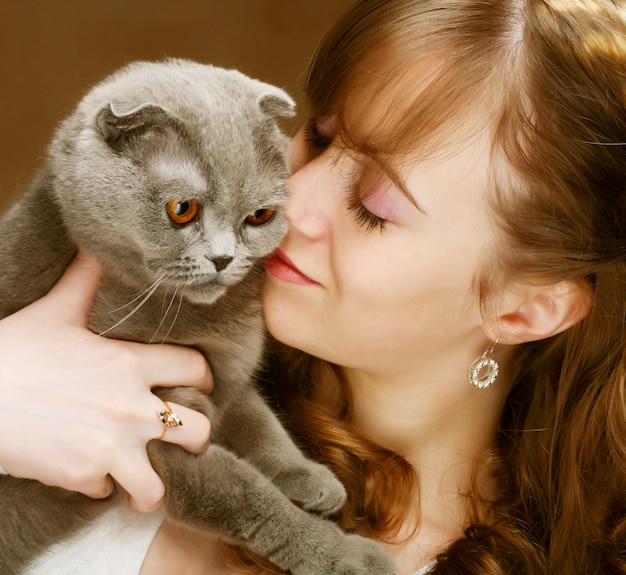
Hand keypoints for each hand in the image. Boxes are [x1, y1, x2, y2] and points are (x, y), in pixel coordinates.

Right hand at [0, 253, 211, 511]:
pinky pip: (110, 492)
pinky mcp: (83, 476)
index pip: (195, 368)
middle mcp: (131, 407)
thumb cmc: (12, 352)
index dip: (203, 377)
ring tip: (148, 479)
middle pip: (197, 429)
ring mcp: (111, 447)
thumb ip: (85, 282)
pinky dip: (106, 488)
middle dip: (197, 435)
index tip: (198, 384)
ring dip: (155, 483)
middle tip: (185, 436)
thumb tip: (97, 248)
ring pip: (160, 482)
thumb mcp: (55, 311)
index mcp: (130, 364)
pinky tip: (95, 477)